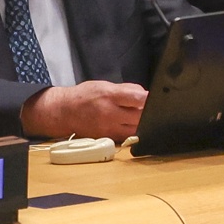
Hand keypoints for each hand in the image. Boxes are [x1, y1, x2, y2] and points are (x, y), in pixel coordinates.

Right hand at [20, 80, 147, 142]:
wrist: (65, 112)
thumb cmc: (86, 96)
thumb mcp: (105, 85)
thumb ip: (127, 89)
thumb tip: (146, 95)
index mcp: (110, 95)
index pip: (138, 99)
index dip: (150, 100)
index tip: (157, 99)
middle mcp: (110, 113)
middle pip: (140, 117)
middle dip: (149, 113)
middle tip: (153, 109)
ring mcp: (108, 128)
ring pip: (136, 130)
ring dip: (142, 124)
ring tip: (143, 118)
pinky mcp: (107, 139)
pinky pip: (127, 137)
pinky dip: (133, 132)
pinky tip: (134, 127)